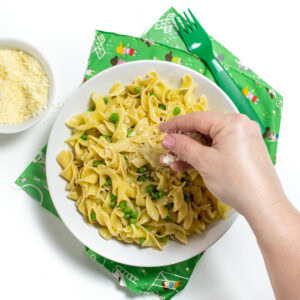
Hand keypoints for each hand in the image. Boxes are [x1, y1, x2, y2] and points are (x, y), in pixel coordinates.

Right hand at [159, 111, 284, 216]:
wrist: (263, 205)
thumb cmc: (234, 180)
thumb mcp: (204, 162)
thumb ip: (184, 147)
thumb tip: (167, 139)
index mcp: (231, 122)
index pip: (197, 119)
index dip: (176, 124)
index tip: (160, 129)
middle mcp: (239, 126)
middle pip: (203, 130)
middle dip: (183, 142)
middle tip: (166, 149)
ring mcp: (243, 139)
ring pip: (209, 142)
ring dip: (191, 152)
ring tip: (172, 161)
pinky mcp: (243, 151)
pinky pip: (218, 149)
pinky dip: (204, 156)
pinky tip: (187, 165)